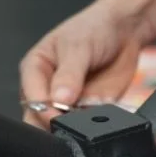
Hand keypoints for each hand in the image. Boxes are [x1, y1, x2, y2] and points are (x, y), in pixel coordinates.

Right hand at [19, 3, 146, 128]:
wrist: (124, 31)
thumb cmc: (94, 28)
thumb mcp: (78, 46)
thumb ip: (68, 73)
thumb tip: (59, 98)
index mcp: (35, 69)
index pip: (30, 98)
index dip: (43, 110)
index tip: (57, 113)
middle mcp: (47, 90)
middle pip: (40, 119)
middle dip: (54, 123)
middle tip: (73, 117)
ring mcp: (66, 104)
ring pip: (61, 127)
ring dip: (75, 127)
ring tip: (90, 112)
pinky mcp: (86, 112)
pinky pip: (86, 128)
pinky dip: (92, 127)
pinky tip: (101, 115)